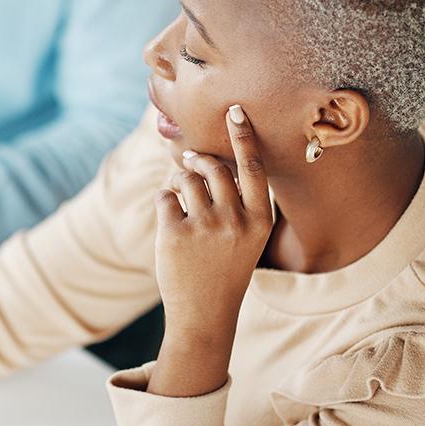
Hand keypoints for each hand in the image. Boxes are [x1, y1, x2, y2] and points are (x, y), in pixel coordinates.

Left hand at [149, 105, 272, 396]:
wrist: (205, 315)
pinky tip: (170, 220)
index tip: (236, 110)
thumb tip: (203, 157)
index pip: (253, 168)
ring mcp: (206, 226)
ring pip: (187, 178)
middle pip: (215, 167)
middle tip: (190, 164)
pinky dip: (165, 202)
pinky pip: (165, 197)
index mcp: (260, 220)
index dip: (244, 137)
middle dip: (198, 159)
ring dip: (178, 180)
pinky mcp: (177, 232)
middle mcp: (236, 220)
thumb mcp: (246, 237)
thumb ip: (236, 201)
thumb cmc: (225, 270)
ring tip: (179, 195)